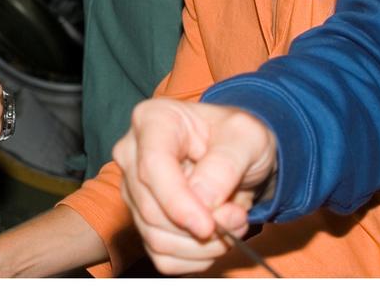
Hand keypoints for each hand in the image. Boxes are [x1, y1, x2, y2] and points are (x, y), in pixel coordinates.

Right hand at [112, 98, 277, 274]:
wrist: (239, 154)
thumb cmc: (238, 137)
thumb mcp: (247, 136)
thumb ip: (226, 163)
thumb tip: (202, 198)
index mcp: (152, 120)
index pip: (152, 166)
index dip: (177, 201)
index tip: (208, 226)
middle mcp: (132, 154)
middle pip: (150, 208)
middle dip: (200, 226)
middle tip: (238, 218)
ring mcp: (133, 189)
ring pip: (156, 237)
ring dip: (202, 246)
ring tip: (232, 223)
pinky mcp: (142, 220)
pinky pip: (162, 256)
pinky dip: (195, 258)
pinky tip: (214, 239)